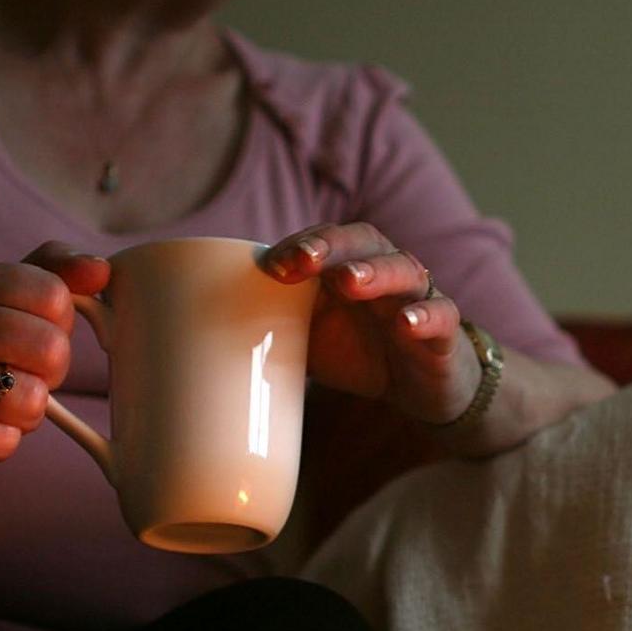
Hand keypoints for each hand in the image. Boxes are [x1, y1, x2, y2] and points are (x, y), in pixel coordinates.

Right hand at [0, 241, 101, 484]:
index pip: (54, 295)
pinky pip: (6, 439)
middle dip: (48, 373)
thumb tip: (100, 268)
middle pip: (50, 347)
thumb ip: (58, 273)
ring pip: (32, 397)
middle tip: (13, 376)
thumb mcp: (8, 301)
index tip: (27, 337)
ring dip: (25, 412)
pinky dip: (2, 441)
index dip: (57, 326)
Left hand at [265, 222, 478, 424]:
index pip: (325, 241)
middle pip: (363, 241)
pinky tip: (405, 323)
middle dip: (331, 246)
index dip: (300, 246)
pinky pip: (442, 315)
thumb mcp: (306, 340)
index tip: (270, 266)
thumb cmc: (359, 353)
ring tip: (348, 282)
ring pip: (403, 270)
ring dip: (374, 272)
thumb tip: (187, 339)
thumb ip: (265, 329)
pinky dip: (424, 316)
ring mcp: (417, 298)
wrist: (422, 389)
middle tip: (302, 260)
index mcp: (347, 267)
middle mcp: (383, 272)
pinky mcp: (444, 333)